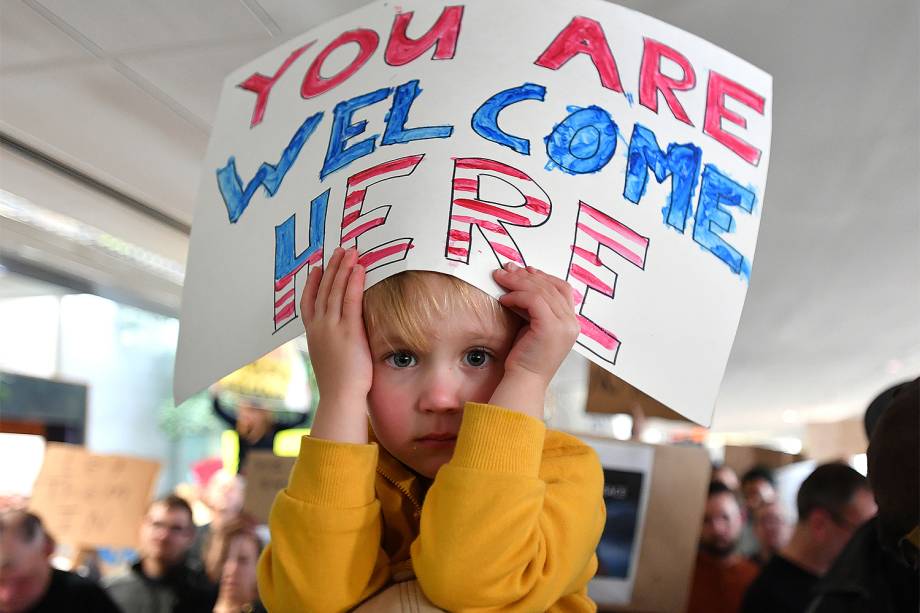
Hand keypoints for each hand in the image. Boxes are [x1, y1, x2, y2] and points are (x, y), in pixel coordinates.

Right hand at [301, 247, 371, 442]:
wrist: (340, 397)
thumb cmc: (339, 384)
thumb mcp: (329, 358)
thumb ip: (332, 344)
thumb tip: (340, 341)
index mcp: (313, 335)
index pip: (308, 302)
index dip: (312, 283)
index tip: (316, 267)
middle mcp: (320, 327)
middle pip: (323, 290)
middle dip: (331, 268)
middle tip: (338, 251)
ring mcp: (333, 328)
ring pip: (336, 290)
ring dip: (343, 269)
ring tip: (350, 252)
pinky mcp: (349, 331)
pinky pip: (351, 300)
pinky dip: (354, 282)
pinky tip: (359, 269)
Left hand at [488, 263, 579, 418]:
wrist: (524, 382)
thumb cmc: (525, 357)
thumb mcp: (532, 326)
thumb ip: (535, 307)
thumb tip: (523, 279)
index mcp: (571, 322)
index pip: (562, 288)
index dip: (542, 276)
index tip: (522, 270)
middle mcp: (571, 323)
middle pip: (551, 285)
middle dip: (526, 275)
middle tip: (506, 269)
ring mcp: (564, 325)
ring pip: (541, 290)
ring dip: (518, 282)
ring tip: (500, 279)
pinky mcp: (550, 327)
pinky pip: (533, 300)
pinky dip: (517, 295)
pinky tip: (504, 299)